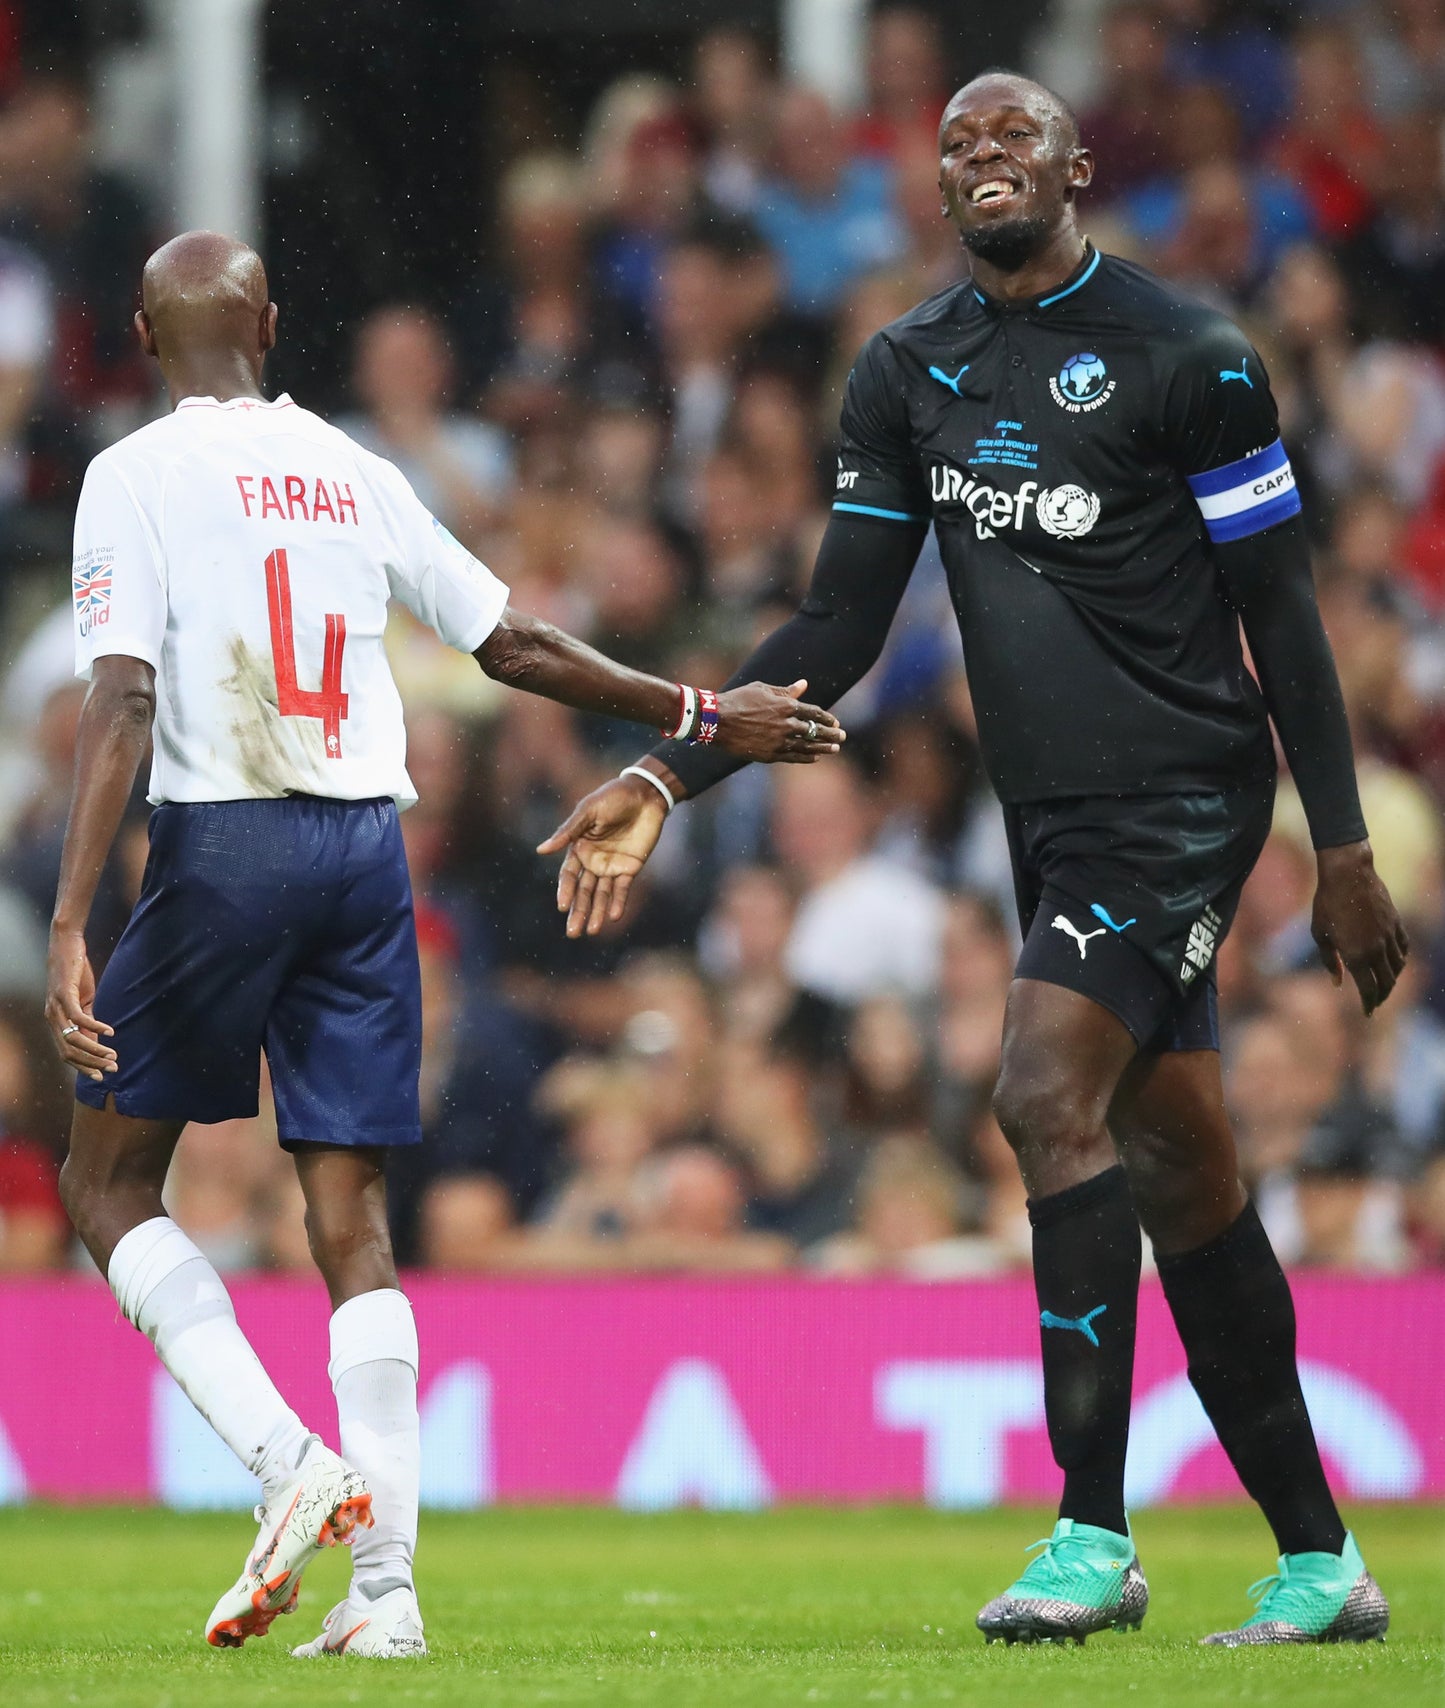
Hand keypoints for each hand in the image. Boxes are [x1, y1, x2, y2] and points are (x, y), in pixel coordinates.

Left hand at [45, 926, 115, 1081]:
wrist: (67, 944)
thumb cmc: (75, 972)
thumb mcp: (83, 1000)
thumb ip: (87, 1020)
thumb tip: (97, 1040)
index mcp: (55, 1022)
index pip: (66, 1053)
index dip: (84, 1067)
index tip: (102, 1075)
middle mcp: (51, 1017)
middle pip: (68, 1051)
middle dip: (91, 1063)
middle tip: (112, 1068)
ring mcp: (56, 1007)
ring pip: (73, 1038)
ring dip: (95, 1050)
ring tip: (113, 1054)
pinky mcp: (64, 994)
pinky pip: (78, 1018)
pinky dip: (95, 1027)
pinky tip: (110, 1032)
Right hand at [537, 775, 667, 938]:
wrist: (644, 794)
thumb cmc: (612, 798)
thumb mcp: (588, 811)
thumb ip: (567, 832)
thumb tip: (541, 850)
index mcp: (579, 848)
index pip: (569, 875)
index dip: (566, 891)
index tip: (562, 906)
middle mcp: (593, 861)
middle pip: (583, 891)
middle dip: (578, 911)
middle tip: (573, 933)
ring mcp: (612, 866)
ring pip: (601, 894)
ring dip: (597, 912)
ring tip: (593, 931)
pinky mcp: (630, 867)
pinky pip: (622, 889)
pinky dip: (618, 902)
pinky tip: (613, 916)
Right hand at [715, 679, 844, 762]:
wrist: (716, 721)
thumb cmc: (738, 700)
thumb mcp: (762, 689)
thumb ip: (786, 691)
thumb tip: (804, 685)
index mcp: (785, 705)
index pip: (813, 713)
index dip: (826, 718)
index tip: (835, 722)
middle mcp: (785, 724)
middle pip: (815, 731)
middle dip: (831, 734)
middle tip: (842, 737)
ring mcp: (778, 741)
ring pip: (807, 746)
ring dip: (823, 748)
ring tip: (834, 749)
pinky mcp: (769, 754)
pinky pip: (793, 757)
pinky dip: (806, 757)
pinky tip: (815, 757)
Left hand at [1311, 841, 1408, 1015]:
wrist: (1348, 874)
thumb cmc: (1327, 904)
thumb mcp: (1320, 935)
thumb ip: (1331, 962)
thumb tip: (1338, 983)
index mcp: (1356, 956)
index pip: (1368, 990)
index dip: (1369, 1004)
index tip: (1367, 1013)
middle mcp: (1377, 950)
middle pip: (1386, 983)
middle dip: (1381, 997)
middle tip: (1375, 1003)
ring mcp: (1389, 936)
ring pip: (1398, 967)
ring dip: (1391, 979)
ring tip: (1383, 984)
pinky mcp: (1396, 923)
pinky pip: (1404, 948)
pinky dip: (1401, 959)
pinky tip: (1394, 962)